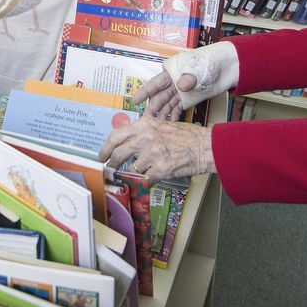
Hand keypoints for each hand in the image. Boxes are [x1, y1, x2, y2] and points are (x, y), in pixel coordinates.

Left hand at [99, 114, 215, 180]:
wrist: (204, 146)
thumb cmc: (186, 135)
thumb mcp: (161, 125)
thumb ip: (142, 132)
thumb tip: (125, 143)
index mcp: (144, 124)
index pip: (115, 136)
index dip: (105, 148)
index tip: (102, 156)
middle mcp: (146, 137)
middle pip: (118, 154)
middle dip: (112, 164)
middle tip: (110, 169)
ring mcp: (153, 153)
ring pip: (131, 169)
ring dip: (131, 174)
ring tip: (135, 174)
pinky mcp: (161, 169)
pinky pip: (145, 179)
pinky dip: (144, 182)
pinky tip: (148, 179)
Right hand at [136, 41, 239, 118]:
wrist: (225, 67)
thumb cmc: (208, 62)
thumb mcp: (197, 68)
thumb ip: (188, 77)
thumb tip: (181, 85)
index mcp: (171, 72)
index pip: (155, 83)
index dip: (144, 92)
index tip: (135, 100)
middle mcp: (172, 83)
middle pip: (159, 97)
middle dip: (152, 109)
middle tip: (145, 120)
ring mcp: (179, 92)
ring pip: (167, 105)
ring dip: (162, 115)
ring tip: (156, 127)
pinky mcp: (187, 99)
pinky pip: (177, 109)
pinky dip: (173, 117)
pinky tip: (169, 125)